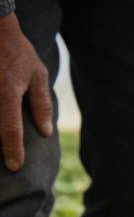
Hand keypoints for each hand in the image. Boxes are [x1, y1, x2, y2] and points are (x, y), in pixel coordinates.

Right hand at [0, 13, 52, 170]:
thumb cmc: (17, 50)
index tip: (15, 166)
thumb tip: (45, 132)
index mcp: (6, 92)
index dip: (13, 150)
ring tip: (2, 146)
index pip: (9, 129)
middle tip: (8, 163)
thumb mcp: (37, 74)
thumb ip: (42, 104)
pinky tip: (2, 121)